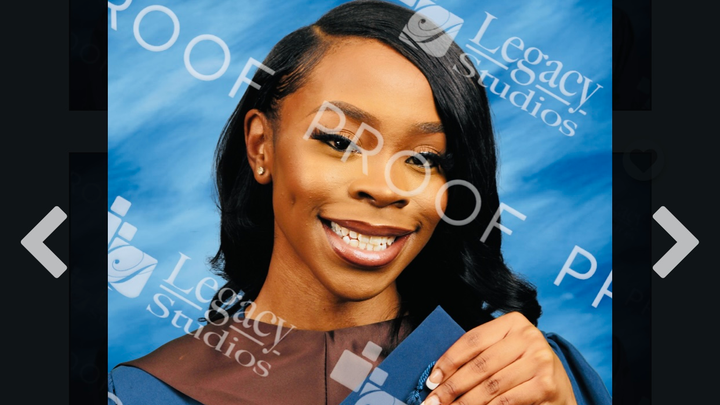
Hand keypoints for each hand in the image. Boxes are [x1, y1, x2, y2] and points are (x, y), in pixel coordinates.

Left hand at [421, 312, 576, 404]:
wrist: (560, 390)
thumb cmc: (523, 369)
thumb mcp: (504, 353)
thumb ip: (478, 357)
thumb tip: (439, 376)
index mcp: (514, 323)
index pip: (472, 340)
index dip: (448, 361)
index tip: (432, 380)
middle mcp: (529, 337)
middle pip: (480, 365)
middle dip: (452, 387)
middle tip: (433, 402)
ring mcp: (540, 360)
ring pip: (490, 386)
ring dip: (465, 402)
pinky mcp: (545, 384)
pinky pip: (506, 401)